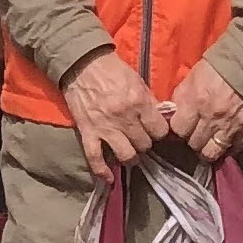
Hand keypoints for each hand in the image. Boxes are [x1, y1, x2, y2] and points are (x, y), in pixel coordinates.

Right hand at [60, 50, 166, 175]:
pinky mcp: (88, 131)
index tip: (155, 130)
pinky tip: (108, 178)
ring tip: (130, 153)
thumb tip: (160, 120)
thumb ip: (150, 102)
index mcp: (139, 103)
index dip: (159, 132)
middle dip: (145, 142)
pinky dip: (102, 170)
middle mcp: (124, 118)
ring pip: (126, 155)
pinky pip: (95, 157)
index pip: (160, 131)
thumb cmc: (113, 70)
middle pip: (145, 145)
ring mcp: (105, 127)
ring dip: (130, 157)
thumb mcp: (138, 82)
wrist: (82, 63)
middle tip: (140, 137)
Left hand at [164, 60, 242, 162]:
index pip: (177, 130)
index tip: (182, 127)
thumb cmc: (221, 66)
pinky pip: (234, 150)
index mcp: (193, 101)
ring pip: (211, 153)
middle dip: (192, 141)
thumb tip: (174, 112)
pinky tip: (226, 144)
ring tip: (209, 144)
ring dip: (208, 150)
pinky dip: (229, 149)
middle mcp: (210, 118)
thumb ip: (182, 96)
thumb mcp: (193, 76)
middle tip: (196, 135)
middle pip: (193, 144)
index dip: (178, 130)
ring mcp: (229, 127)